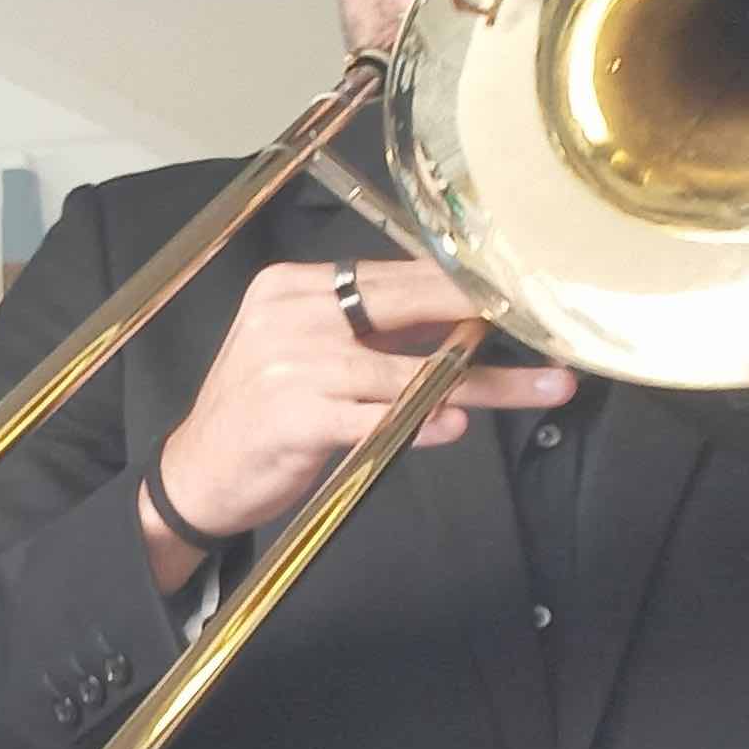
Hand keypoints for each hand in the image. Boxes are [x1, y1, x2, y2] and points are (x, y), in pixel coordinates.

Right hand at [142, 258, 573, 591]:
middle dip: (488, 317)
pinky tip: (456, 424)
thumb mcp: (305, 349)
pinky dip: (421, 423)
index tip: (522, 288)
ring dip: (486, 383)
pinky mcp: (294, 418)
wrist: (196, 474)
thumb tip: (464, 313)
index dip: (464, 282)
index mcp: (293, 286)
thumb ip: (373, 330)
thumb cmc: (262, 412)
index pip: (397, 274)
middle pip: (410, 308)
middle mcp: (291, 314)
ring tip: (544, 388)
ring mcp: (291, 365)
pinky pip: (377, 418)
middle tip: (552, 323)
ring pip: (409, 371)